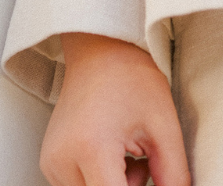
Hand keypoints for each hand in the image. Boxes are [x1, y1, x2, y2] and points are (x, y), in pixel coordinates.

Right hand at [40, 32, 190, 185]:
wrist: (100, 51)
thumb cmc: (133, 80)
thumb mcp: (164, 127)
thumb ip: (173, 174)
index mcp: (92, 149)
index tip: (149, 175)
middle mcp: (62, 161)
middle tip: (142, 162)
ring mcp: (51, 164)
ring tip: (127, 153)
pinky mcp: (49, 164)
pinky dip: (99, 182)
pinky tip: (110, 153)